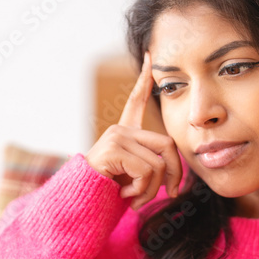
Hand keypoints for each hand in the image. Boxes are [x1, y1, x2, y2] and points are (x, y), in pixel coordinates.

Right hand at [86, 51, 182, 209]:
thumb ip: (153, 167)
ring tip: (137, 198)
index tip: (149, 57)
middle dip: (175, 173)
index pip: (135, 100)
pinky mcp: (112, 150)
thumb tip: (175, 180)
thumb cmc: (109, 192)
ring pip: (158, 163)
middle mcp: (120, 130)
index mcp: (124, 133)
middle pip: (167, 144)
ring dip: (153, 189)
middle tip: (172, 193)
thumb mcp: (135, 176)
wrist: (83, 202)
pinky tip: (126, 194)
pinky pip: (146, 171)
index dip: (143, 80)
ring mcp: (115, 138)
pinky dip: (142, 190)